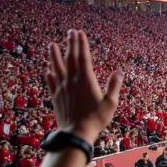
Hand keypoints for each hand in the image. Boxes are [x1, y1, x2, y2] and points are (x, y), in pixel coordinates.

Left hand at [45, 29, 121, 144]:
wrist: (76, 133)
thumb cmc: (96, 120)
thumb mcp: (111, 103)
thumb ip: (114, 86)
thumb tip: (119, 72)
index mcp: (86, 81)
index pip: (83, 58)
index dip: (82, 44)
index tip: (80, 33)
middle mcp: (72, 81)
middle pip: (70, 59)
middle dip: (71, 44)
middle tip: (70, 32)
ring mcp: (62, 89)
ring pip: (57, 68)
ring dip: (54, 56)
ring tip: (52, 45)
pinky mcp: (56, 97)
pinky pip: (51, 82)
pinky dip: (49, 74)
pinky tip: (47, 70)